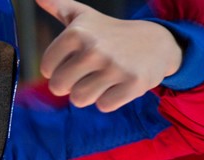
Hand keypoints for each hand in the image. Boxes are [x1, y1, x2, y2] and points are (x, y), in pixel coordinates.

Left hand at [37, 0, 182, 111]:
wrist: (156, 42)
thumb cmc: (109, 32)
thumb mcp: (84, 16)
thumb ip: (58, 5)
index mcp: (77, 33)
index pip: (47, 68)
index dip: (57, 70)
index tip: (71, 62)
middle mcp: (94, 48)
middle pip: (59, 87)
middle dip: (69, 86)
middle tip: (85, 75)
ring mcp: (115, 67)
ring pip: (79, 99)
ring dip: (88, 94)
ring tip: (102, 79)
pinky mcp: (133, 84)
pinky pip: (104, 106)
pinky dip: (109, 100)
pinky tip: (118, 84)